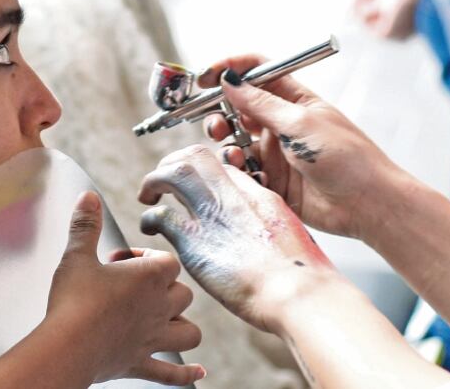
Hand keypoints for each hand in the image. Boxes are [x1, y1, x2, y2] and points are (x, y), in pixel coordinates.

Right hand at [47, 192, 203, 385]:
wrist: (67, 347)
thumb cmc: (74, 300)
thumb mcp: (77, 255)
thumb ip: (86, 224)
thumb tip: (88, 196)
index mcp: (149, 277)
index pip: (168, 261)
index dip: (146, 257)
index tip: (121, 260)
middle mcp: (159, 307)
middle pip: (183, 293)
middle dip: (165, 289)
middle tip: (131, 288)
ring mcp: (153, 339)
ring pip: (189, 332)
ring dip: (182, 326)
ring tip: (167, 321)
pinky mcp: (140, 363)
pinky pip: (171, 374)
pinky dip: (186, 375)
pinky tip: (199, 373)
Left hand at [138, 145, 336, 333]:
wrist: (298, 292)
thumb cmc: (301, 276)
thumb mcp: (290, 233)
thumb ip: (268, 225)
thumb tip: (259, 233)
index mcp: (259, 195)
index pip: (223, 164)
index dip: (203, 170)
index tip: (194, 185)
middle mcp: (234, 197)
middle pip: (195, 155)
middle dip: (171, 162)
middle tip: (162, 181)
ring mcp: (213, 215)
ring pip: (175, 172)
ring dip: (155, 179)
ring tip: (148, 195)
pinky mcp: (195, 242)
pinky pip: (161, 215)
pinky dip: (149, 217)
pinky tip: (149, 228)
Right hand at [197, 57, 409, 241]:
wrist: (368, 204)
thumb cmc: (346, 157)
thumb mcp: (300, 123)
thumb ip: (260, 104)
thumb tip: (230, 80)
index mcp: (293, 100)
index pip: (256, 72)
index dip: (230, 70)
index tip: (205, 78)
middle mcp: (280, 123)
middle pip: (237, 109)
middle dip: (220, 114)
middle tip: (217, 126)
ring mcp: (275, 153)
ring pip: (235, 142)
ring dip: (228, 146)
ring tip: (234, 155)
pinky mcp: (272, 181)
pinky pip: (243, 172)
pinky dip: (240, 172)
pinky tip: (251, 176)